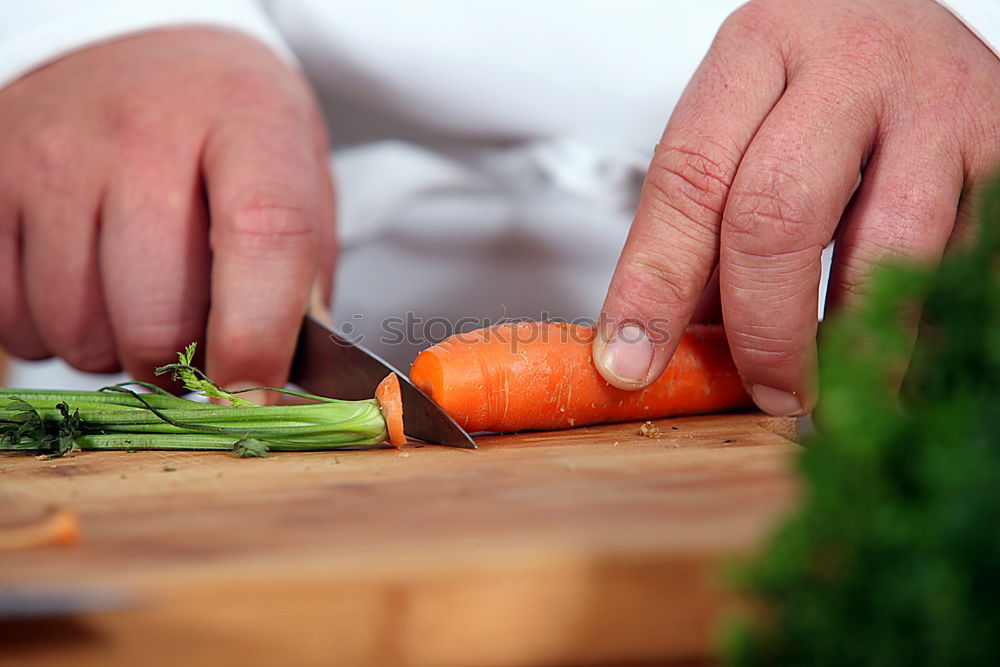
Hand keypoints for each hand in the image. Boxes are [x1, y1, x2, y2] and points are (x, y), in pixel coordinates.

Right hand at [0, 28, 335, 393]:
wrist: (138, 48)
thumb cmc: (229, 127)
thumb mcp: (298, 173)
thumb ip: (303, 274)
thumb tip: (277, 379)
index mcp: (247, 122)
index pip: (266, 238)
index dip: (260, 339)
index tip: (253, 396)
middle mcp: (142, 134)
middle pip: (157, 315)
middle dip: (181, 365)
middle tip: (195, 344)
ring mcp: (53, 157)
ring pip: (79, 331)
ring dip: (115, 349)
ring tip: (138, 299)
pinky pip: (14, 318)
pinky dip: (52, 331)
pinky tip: (85, 286)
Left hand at [594, 0, 998, 414]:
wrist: (910, 19)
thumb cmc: (810, 89)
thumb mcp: (742, 130)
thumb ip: (705, 233)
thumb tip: (665, 347)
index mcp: (757, 49)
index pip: (689, 181)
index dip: (654, 286)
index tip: (632, 363)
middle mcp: (850, 63)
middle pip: (779, 215)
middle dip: (763, 329)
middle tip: (767, 393)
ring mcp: (941, 100)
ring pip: (890, 249)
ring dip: (854, 344)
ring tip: (832, 391)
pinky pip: (963, 262)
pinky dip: (922, 326)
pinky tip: (893, 355)